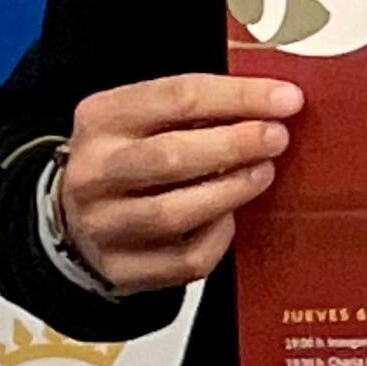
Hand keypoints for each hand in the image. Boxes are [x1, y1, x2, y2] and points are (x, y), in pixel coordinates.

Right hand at [60, 73, 305, 292]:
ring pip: (174, 212)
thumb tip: (274, 100)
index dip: (238, 96)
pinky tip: (230, 218)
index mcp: (101, 118)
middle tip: (277, 138)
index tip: (286, 99)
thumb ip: (198, 107)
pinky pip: (185, 259)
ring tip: (263, 173)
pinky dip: (218, 238)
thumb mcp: (146, 118)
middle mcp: (93, 172)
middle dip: (234, 145)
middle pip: (169, 155)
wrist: (80, 218)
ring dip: (230, 191)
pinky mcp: (121, 269)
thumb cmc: (132, 158)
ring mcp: (103, 225)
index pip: (175, 97)